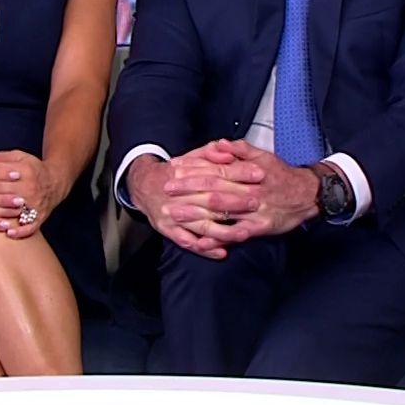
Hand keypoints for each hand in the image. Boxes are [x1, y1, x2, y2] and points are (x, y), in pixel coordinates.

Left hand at [0, 149, 62, 239]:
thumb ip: (0, 157)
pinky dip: (20, 231)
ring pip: (11, 210)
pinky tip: (7, 234)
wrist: (56, 182)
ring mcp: (35, 204)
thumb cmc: (33, 169)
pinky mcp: (40, 217)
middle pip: (0, 191)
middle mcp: (29, 188)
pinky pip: (30, 226)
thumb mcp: (19, 157)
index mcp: (22, 171)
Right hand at [128, 143, 266, 259]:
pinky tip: (222, 252)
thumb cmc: (175, 174)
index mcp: (187, 174)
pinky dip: (206, 248)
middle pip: (211, 199)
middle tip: (257, 203)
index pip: (217, 172)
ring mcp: (174, 214)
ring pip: (202, 225)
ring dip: (224, 231)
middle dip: (235, 202)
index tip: (259, 173)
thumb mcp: (191, 158)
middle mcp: (180, 195)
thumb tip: (228, 151)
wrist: (145, 186)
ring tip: (244, 233)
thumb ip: (210, 153)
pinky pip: (188, 242)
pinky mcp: (169, 230)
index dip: (239, 172)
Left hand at [173, 141, 318, 239]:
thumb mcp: (264, 156)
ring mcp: (254, 210)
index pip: (216, 168)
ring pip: (221, 211)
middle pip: (214, 188)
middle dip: (187, 189)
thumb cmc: (282, 175)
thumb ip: (240, 149)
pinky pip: (235, 234)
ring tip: (174, 213)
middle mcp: (250, 190)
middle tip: (166, 188)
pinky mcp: (260, 228)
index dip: (193, 168)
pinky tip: (201, 240)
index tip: (175, 167)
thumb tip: (218, 144)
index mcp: (249, 172)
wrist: (308, 194)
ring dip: (195, 213)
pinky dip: (217, 238)